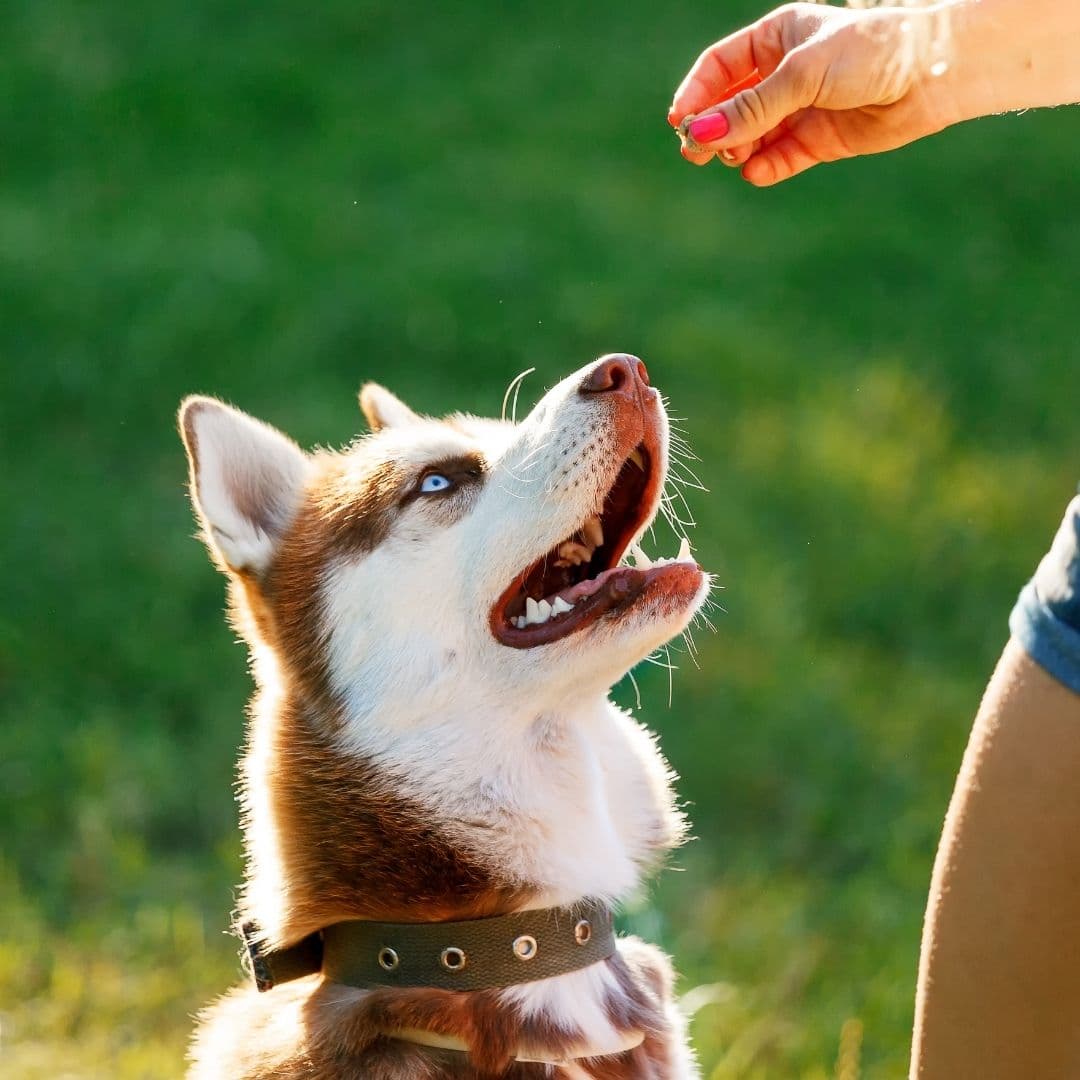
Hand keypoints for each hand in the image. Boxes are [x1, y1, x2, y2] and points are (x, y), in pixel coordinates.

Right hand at [669, 3, 957, 185]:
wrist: (934, 74)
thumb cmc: (871, 53)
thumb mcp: (802, 74)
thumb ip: (751, 108)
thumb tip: (700, 133)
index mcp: (777, 38)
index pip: (720, 67)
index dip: (697, 94)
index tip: (680, 122)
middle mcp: (786, 73)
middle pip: (731, 105)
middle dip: (713, 128)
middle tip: (697, 152)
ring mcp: (802, 108)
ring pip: (752, 136)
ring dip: (737, 149)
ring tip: (733, 158)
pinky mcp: (820, 140)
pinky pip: (780, 158)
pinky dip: (765, 167)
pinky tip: (755, 172)